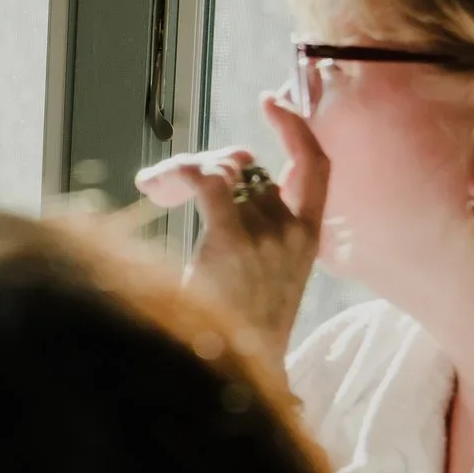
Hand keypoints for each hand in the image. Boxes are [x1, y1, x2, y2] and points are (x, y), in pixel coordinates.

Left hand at [134, 90, 327, 346]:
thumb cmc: (240, 326)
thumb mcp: (264, 273)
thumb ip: (256, 225)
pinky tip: (160, 183)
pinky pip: (207, 183)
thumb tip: (225, 176)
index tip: (273, 102)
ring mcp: (266, 236)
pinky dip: (182, 173)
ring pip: (221, 173)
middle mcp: (292, 230)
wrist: (243, 370)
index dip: (297, 129)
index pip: (317, 166)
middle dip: (209, 164)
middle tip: (171, 181)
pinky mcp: (233, 242)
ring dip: (184, 173)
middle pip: (247, 168)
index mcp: (308, 237)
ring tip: (157, 189)